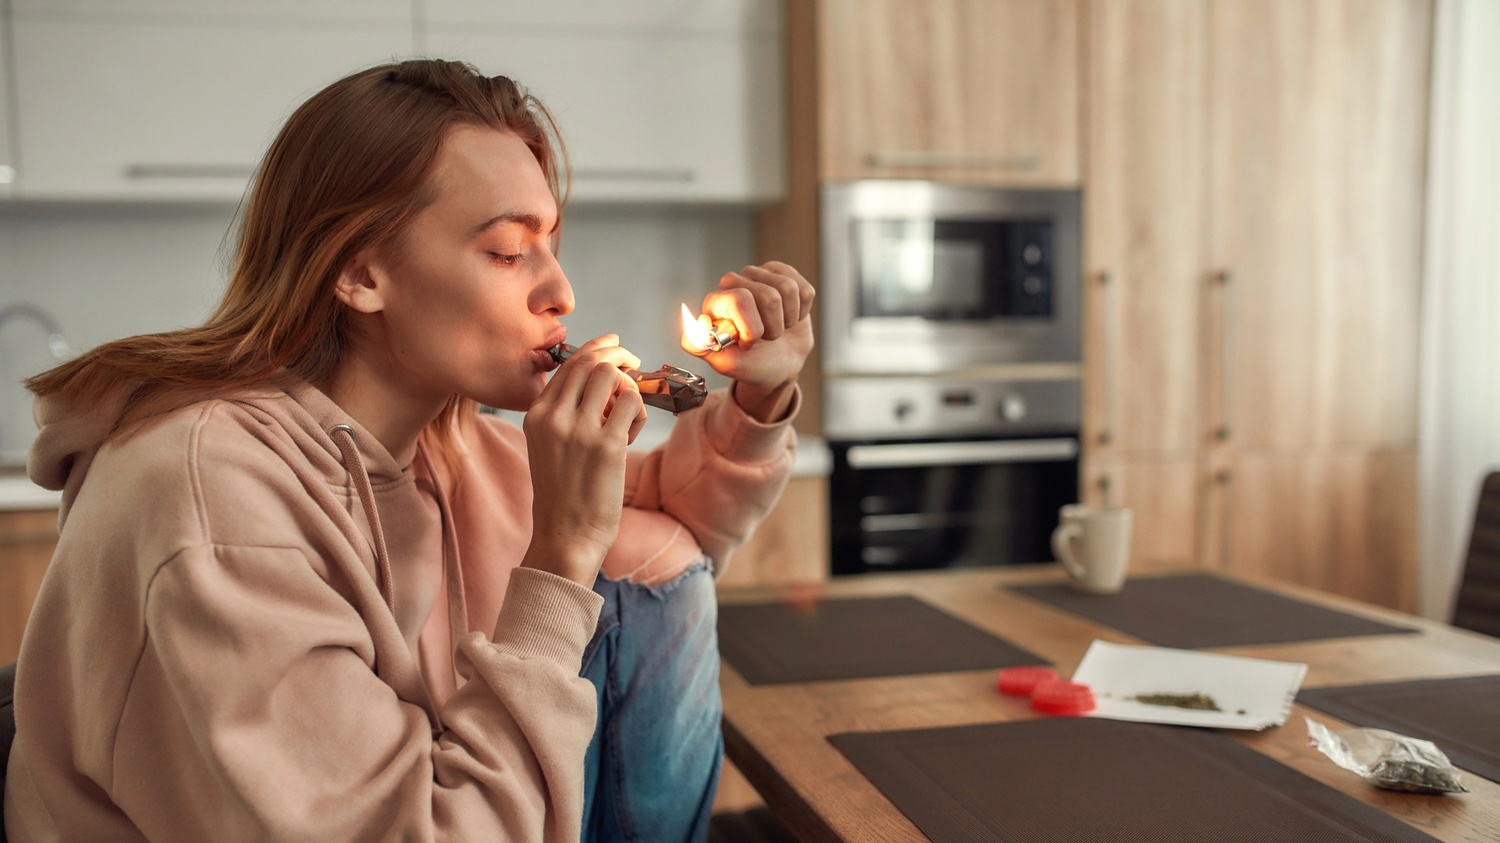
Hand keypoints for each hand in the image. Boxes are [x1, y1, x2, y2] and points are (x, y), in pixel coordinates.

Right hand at [521, 335, 646, 585]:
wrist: (566, 535)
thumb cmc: (564, 494)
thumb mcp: (548, 446)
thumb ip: (565, 413)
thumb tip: (601, 379)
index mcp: (537, 415)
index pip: (569, 364)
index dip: (597, 349)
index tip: (614, 347)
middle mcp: (554, 417)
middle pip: (592, 361)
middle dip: (619, 356)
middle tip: (634, 365)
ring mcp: (580, 429)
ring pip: (613, 375)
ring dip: (629, 387)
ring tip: (628, 414)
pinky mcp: (607, 445)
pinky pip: (632, 402)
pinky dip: (639, 410)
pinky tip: (632, 430)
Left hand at [683, 261, 814, 420]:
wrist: (778, 366)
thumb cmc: (751, 364)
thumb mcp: (725, 363)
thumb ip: (701, 347)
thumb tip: (693, 329)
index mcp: (716, 301)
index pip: (740, 299)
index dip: (753, 327)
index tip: (750, 344)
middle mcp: (735, 282)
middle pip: (769, 296)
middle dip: (773, 327)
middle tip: (766, 338)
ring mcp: (761, 275)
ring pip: (789, 290)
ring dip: (788, 320)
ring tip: (778, 329)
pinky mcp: (785, 275)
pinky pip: (805, 290)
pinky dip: (802, 312)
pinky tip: (790, 317)